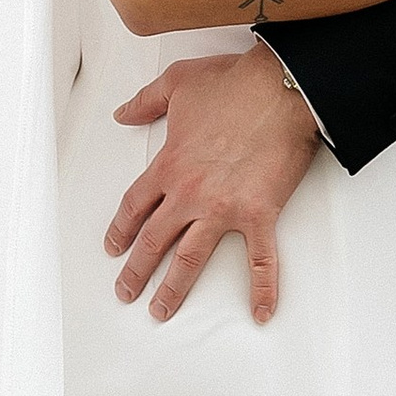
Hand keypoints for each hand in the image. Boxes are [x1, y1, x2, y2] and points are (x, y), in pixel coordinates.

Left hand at [105, 47, 324, 324]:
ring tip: (161, 310)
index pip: (135, 205)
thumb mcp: (178, 83)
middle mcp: (189, 193)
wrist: (281, 88)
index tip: (114, 247)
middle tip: (126, 291)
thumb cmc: (234, 83)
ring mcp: (223, 208)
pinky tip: (260, 312)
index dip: (120, 229)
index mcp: (169, 165)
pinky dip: (262, 288)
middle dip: (136, 270)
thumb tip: (123, 112)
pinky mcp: (259, 214)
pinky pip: (260, 259)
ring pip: (190, 258)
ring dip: (173, 288)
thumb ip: (146, 102)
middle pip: (153, 240)